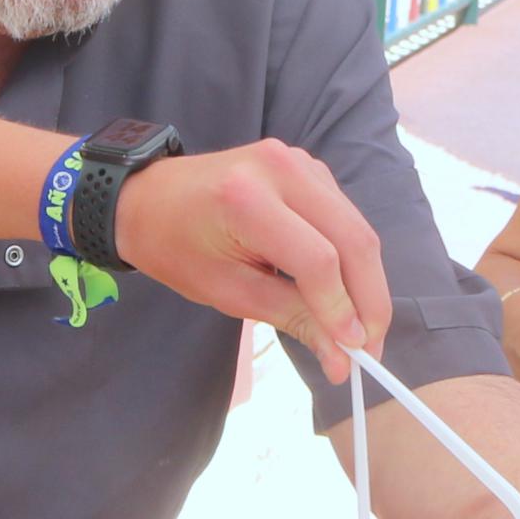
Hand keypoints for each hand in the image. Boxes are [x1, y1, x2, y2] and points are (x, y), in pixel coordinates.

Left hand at [115, 140, 391, 377]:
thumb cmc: (176, 247)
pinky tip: (343, 292)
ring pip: (357, 228)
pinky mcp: (308, 167)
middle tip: (371, 350)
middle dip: (369, 301)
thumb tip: (342, 357)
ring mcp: (299, 161)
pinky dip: (351, 258)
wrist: (148, 197)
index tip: (353, 353)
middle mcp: (282, 169)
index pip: (318, 260)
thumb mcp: (227, 292)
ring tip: (361, 329)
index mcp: (248, 199)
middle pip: (353, 240)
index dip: (342, 310)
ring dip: (366, 282)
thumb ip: (290, 317)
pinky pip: (344, 217)